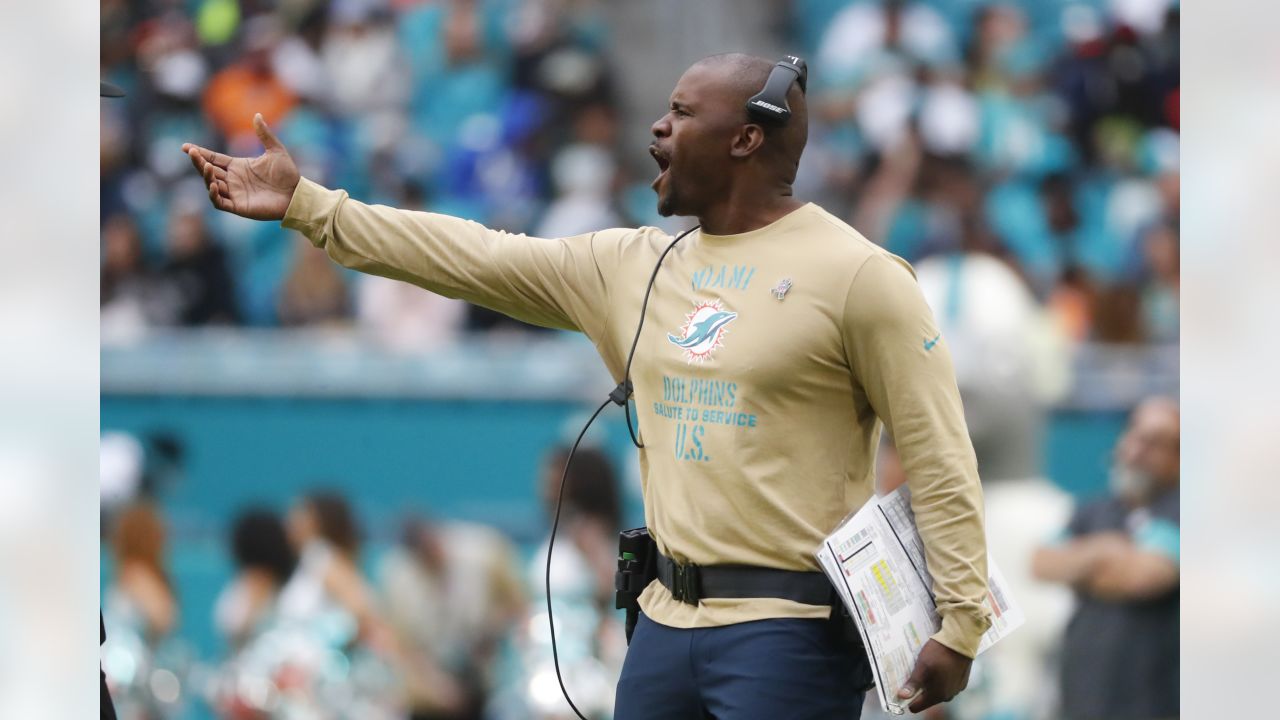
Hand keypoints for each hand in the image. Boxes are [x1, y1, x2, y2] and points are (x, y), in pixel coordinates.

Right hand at [181, 113, 299, 220]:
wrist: (297, 194)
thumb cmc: (287, 174)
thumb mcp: (275, 150)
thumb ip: (264, 134)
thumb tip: (257, 114)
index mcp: (238, 166)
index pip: (213, 158)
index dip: (199, 152)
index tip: (186, 147)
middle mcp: (232, 179)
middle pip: (208, 170)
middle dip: (198, 161)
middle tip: (192, 152)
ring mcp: (234, 193)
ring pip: (211, 184)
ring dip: (206, 176)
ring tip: (205, 166)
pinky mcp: (238, 206)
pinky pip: (219, 202)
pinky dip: (213, 194)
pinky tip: (213, 184)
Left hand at [897, 639, 971, 712]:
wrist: (961, 641)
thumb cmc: (939, 654)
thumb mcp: (922, 666)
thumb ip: (913, 683)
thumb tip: (902, 696)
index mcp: (937, 695)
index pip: (917, 706)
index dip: (907, 700)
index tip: (901, 690)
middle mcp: (948, 696)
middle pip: (927, 699)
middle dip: (919, 690)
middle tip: (913, 675)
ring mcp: (956, 689)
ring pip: (938, 691)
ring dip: (930, 684)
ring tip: (925, 669)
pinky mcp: (962, 682)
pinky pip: (947, 685)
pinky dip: (941, 679)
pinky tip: (938, 667)